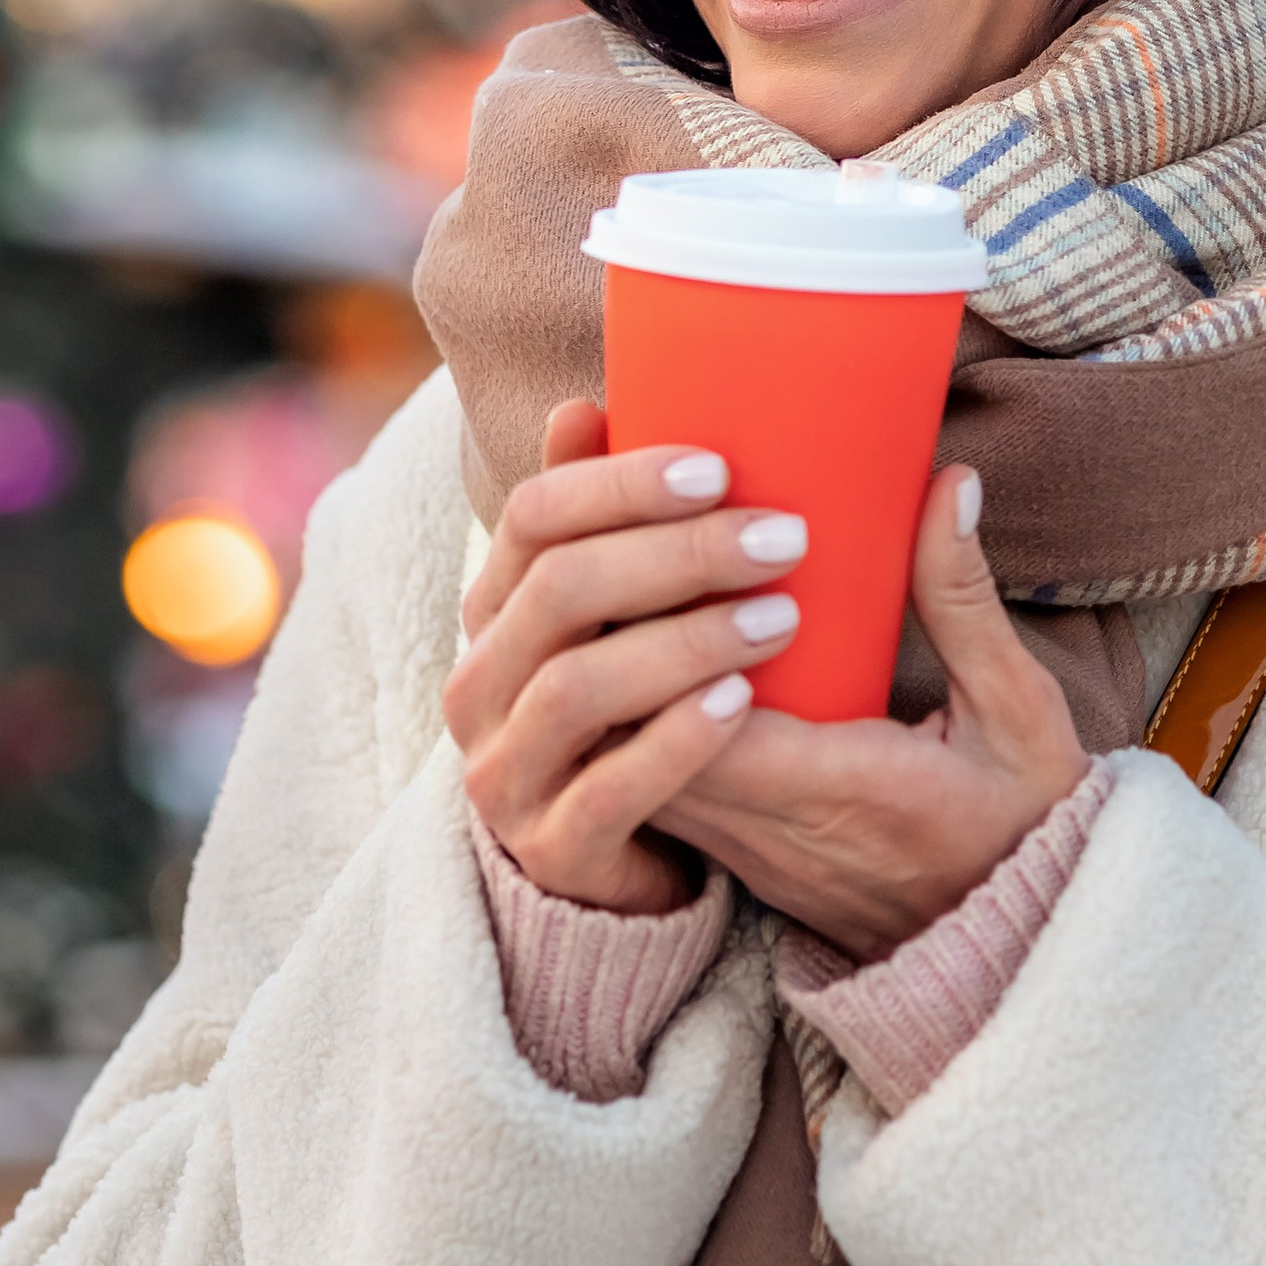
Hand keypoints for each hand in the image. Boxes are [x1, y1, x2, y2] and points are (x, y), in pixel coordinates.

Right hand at [446, 401, 810, 913]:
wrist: (631, 860)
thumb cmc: (639, 706)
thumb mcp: (617, 611)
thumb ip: (603, 519)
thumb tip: (582, 406)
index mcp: (496, 610)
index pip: (533, 517)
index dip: (619, 482)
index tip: (719, 466)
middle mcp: (480, 685)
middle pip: (561, 590)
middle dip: (678, 554)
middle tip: (785, 536)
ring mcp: (507, 773)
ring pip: (580, 686)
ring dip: (686, 641)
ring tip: (781, 616)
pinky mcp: (552, 849)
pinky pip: (610, 790)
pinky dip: (678, 738)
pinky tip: (744, 702)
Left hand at [650, 466, 1087, 960]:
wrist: (1018, 951)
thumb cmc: (1024, 824)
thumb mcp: (1018, 710)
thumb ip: (965, 601)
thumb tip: (944, 485)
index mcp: (842, 791)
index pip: (711, 726)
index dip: (669, 647)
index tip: (666, 558)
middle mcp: (772, 833)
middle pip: (646, 744)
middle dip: (618, 649)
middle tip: (613, 550)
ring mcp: (747, 855)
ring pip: (638, 772)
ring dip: (618, 689)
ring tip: (610, 590)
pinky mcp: (739, 861)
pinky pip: (663, 793)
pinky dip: (638, 729)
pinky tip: (635, 659)